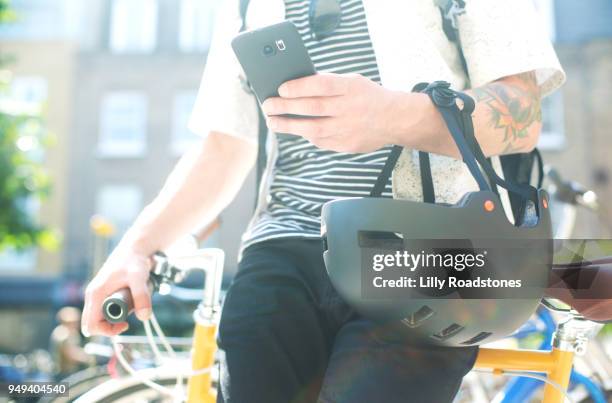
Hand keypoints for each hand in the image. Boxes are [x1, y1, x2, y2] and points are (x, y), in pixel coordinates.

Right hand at [81, 242, 152, 336]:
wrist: (134, 249)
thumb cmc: (134, 261)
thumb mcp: (139, 278)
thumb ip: (141, 296)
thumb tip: (144, 317)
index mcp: (96, 294)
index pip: (91, 325)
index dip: (107, 331)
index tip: (126, 324)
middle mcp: (92, 296)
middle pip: (92, 324)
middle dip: (109, 328)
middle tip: (127, 321)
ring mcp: (96, 295)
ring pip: (98, 318)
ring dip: (112, 320)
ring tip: (129, 308)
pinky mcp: (103, 294)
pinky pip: (103, 311)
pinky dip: (114, 313)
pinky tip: (128, 305)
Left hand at [261, 73, 405, 152]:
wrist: (395, 119)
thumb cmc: (368, 96)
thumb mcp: (352, 81)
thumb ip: (329, 83)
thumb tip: (296, 86)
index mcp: (351, 88)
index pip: (321, 85)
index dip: (299, 87)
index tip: (281, 89)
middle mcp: (350, 108)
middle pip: (312, 108)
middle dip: (286, 107)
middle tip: (268, 106)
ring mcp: (348, 129)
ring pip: (313, 129)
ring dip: (289, 126)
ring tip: (273, 122)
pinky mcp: (347, 145)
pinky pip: (321, 141)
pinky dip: (307, 135)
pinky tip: (297, 130)